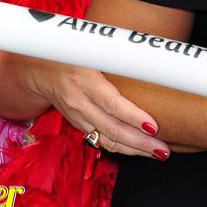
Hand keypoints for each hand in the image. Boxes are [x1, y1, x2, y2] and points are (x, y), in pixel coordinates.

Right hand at [28, 61, 167, 158]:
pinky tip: (139, 150)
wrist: (43, 73)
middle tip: (163, 149)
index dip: (133, 117)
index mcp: (84, 81)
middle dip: (140, 142)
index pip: (111, 104)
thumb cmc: (74, 57)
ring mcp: (78, 118)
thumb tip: (150, 62)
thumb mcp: (91, 53)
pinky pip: (102, 141)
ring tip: (158, 153)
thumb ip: (115, 59)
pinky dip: (122, 148)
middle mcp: (79, 102)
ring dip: (135, 150)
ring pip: (108, 140)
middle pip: (112, 128)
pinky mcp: (79, 127)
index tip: (154, 126)